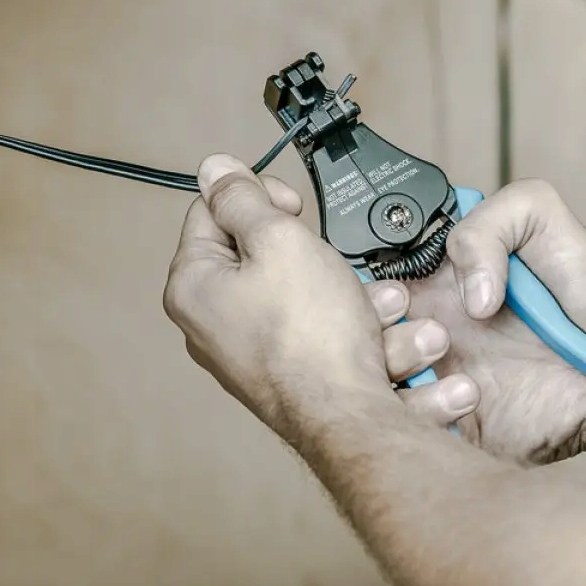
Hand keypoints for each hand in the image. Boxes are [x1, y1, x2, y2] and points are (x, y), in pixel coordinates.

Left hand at [162, 154, 403, 438]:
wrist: (348, 417)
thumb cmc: (310, 335)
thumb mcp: (280, 240)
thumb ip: (245, 200)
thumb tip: (213, 169)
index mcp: (195, 286)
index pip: (213, 214)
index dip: (259, 198)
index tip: (293, 207)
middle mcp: (215, 326)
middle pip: (268, 258)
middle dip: (322, 256)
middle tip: (339, 265)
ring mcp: (254, 356)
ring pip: (310, 300)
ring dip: (357, 297)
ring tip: (387, 309)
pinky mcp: (293, 379)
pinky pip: (329, 337)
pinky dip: (361, 332)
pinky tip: (389, 338)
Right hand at [384, 179, 585, 462]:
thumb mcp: (546, 222)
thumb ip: (492, 224)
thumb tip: (465, 289)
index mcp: (434, 281)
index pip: (366, 282)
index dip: (364, 288)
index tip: (397, 293)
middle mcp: (425, 331)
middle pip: (355, 342)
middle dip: (376, 338)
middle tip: (433, 333)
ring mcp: (436, 381)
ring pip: (373, 394)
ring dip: (400, 381)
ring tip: (463, 373)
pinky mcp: (454, 428)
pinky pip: (413, 437)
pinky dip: (424, 423)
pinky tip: (469, 399)